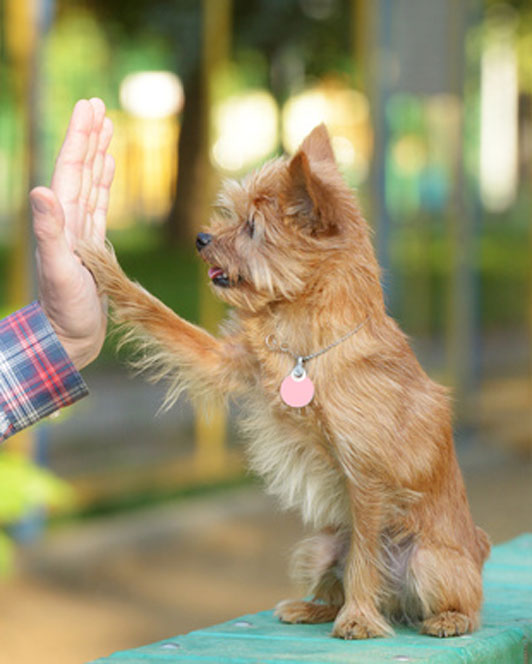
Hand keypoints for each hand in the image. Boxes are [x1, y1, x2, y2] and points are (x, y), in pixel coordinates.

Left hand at [30, 98, 114, 369]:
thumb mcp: (59, 271)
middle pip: (79, 169)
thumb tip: (42, 190)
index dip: (79, 138)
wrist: (69, 337)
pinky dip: (104, 184)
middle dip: (87, 137)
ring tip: (105, 129)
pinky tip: (108, 170)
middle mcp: (69, 220)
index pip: (70, 169)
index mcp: (61, 221)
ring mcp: (80, 231)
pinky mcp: (92, 244)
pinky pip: (99, 204)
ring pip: (90, 183)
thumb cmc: (66, 311)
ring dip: (97, 155)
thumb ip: (49, 231)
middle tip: (97, 106)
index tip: (90, 108)